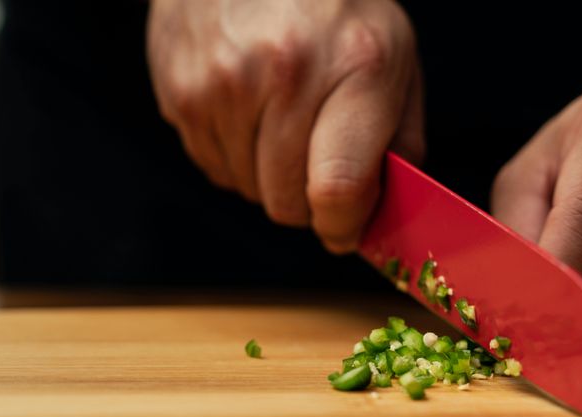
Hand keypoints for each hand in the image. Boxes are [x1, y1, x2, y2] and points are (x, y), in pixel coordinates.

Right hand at [147, 0, 423, 251]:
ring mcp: (223, 84)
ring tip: (282, 123)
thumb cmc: (338, 11)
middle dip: (307, 202)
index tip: (345, 229)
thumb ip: (400, 145)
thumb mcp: (396, 63)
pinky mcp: (181, 92)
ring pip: (248, 190)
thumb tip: (380, 217)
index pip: (338, 188)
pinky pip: (213, 167)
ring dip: (269, 175)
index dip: (342, 226)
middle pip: (286, 203)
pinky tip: (250, 112)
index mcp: (355, 67)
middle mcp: (284, 75)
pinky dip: (236, 156)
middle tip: (317, 168)